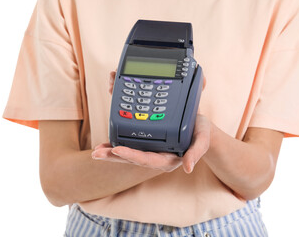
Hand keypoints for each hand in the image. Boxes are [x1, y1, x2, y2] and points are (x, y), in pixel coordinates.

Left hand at [94, 70, 209, 173]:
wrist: (200, 129)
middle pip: (132, 160)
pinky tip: (106, 144)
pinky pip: (131, 147)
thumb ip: (196, 153)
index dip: (131, 156)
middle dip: (113, 157)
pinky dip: (118, 145)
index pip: (147, 159)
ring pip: (128, 155)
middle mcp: (157, 158)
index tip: (116, 150)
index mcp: (169, 159)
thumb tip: (188, 168)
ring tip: (96, 151)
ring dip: (111, 153)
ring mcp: (152, 152)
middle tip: (96, 153)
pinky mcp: (149, 145)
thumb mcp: (202, 141)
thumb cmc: (201, 134)